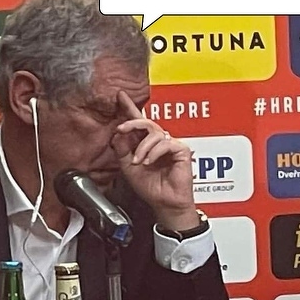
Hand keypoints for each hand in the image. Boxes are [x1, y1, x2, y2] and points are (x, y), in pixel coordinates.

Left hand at [110, 91, 198, 230]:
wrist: (164, 203)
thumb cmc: (150, 187)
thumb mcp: (128, 168)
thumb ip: (122, 150)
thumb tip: (118, 134)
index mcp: (146, 144)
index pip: (138, 123)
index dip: (130, 108)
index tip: (120, 96)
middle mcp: (158, 142)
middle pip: (146, 122)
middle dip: (131, 122)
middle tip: (121, 128)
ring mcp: (170, 145)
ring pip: (154, 133)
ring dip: (141, 148)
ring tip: (138, 162)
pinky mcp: (181, 150)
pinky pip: (165, 143)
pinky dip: (154, 153)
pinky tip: (148, 163)